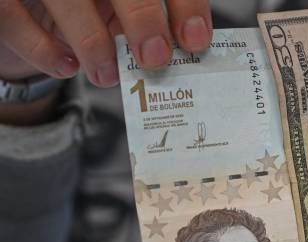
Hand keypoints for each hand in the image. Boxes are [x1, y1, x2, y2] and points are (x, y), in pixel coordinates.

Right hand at [0, 0, 211, 86]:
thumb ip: (148, 22)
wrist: (23, 11)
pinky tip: (66, 68)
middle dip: (143, 16)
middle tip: (154, 58)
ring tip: (106, 75)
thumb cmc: (85, 10)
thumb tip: (185, 51)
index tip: (196, 40)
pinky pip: (14, 17)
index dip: (184, 3)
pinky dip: (42, 47)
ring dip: (91, 40)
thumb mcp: (119, 10)